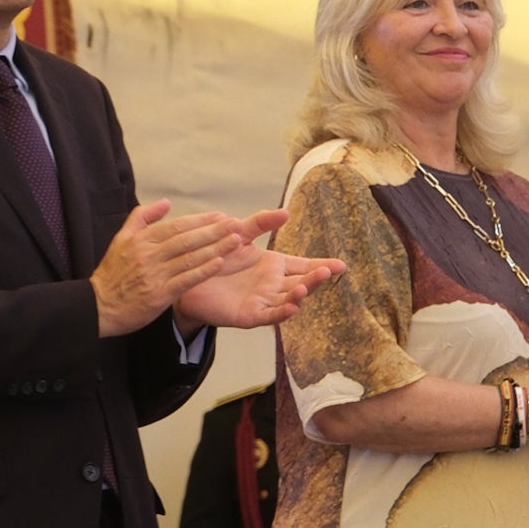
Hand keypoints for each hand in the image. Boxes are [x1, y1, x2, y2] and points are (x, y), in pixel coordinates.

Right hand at [91, 201, 244, 336]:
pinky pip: (185, 280)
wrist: (98, 306)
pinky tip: (219, 263)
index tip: (221, 216)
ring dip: (215, 248)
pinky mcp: (159, 295)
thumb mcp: (121, 238)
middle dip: (214, 231)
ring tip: (236, 241)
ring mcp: (154, 275)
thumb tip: (165, 202)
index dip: (200, 220)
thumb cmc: (112, 274)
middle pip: (186, 239)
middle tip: (235, 225)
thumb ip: (142, 217)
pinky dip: (203, 271)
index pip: (176, 226)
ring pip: (190, 258)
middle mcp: (148, 255)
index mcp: (141, 240)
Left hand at [173, 209, 344, 330]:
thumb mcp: (239, 234)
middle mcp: (272, 285)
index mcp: (274, 266)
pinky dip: (281, 312)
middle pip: (301, 282)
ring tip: (306, 286)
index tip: (341, 264)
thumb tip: (285, 212)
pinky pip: (268, 315)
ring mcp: (262, 301)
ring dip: (299, 295)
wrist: (187, 277)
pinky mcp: (248, 315)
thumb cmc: (216, 256)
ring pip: (288, 300)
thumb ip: (260, 223)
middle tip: (327, 271)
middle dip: (315, 278)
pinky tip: (293, 307)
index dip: (321, 265)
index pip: (303, 265)